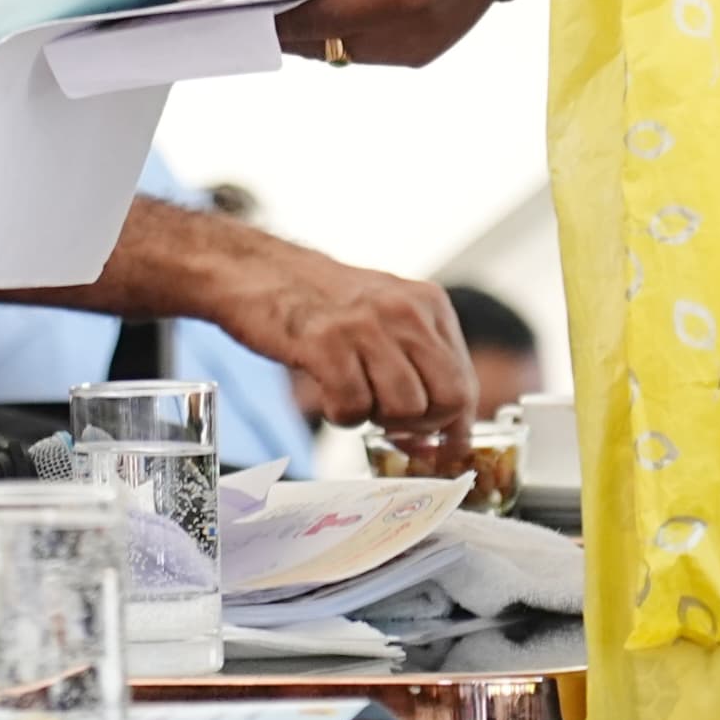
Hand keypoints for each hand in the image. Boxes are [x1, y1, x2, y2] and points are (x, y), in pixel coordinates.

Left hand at [181, 0, 507, 69]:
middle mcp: (394, 3)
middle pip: (297, 22)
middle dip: (251, 15)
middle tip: (210, 8)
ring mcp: (408, 37)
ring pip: (323, 44)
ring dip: (291, 26)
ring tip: (259, 7)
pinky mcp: (418, 55)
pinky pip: (354, 53)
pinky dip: (331, 33)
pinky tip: (319, 10)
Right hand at [197, 238, 473, 429]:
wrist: (255, 269)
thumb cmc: (319, 301)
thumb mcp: (385, 316)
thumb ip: (416, 364)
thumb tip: (441, 433)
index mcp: (427, 304)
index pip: (464, 383)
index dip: (453, 427)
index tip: (442, 451)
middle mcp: (404, 311)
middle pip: (447, 400)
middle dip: (420, 427)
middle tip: (387, 420)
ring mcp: (366, 326)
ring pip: (406, 409)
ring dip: (376, 419)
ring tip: (351, 396)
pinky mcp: (326, 343)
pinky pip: (354, 408)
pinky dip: (341, 415)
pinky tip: (328, 394)